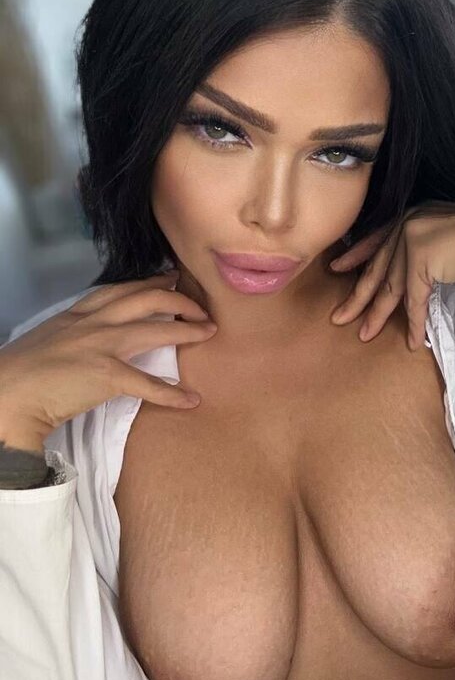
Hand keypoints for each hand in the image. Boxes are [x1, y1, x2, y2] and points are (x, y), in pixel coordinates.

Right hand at [0, 271, 216, 448]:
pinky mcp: (107, 375)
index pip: (120, 290)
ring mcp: (102, 346)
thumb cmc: (20, 372)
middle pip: (147, 299)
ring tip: (209, 332)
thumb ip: (71, 334)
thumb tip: (85, 343)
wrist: (8, 393)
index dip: (149, 282)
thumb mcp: (47, 339)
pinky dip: (172, 394)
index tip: (170, 279)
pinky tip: (190, 399)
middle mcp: (94, 322)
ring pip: (157, 329)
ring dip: (188, 330)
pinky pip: (149, 384)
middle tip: (200, 307)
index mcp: (77, 314)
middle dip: (179, 300)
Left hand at [329, 202, 454, 349]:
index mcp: (417, 213)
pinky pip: (413, 299)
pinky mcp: (422, 256)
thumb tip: (413, 275)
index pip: (379, 237)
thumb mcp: (452, 241)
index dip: (357, 255)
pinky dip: (413, 323)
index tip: (339, 268)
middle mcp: (411, 220)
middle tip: (339, 316)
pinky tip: (411, 341)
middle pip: (378, 265)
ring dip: (378, 315)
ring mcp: (414, 236)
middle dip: (358, 295)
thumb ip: (430, 249)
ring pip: (390, 286)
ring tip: (364, 334)